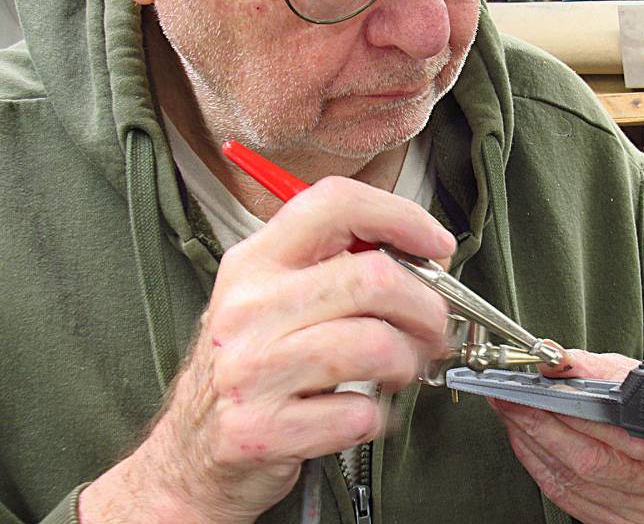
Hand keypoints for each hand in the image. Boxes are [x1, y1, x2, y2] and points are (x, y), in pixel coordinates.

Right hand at [79, 177, 455, 523]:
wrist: (190, 454)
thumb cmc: (250, 371)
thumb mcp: (273, 301)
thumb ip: (334, 269)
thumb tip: (423, 259)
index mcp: (255, 263)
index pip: (335, 204)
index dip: (401, 216)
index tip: (437, 244)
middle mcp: (248, 308)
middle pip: (373, 278)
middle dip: (426, 307)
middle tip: (433, 328)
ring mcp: (250, 370)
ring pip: (376, 345)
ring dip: (407, 363)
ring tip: (399, 371)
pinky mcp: (260, 430)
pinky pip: (358, 413)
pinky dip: (377, 418)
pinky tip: (360, 413)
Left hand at [489, 349, 643, 523]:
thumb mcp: (636, 376)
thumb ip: (595, 368)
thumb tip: (552, 360)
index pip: (622, 433)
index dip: (574, 415)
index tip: (535, 392)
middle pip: (594, 462)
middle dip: (542, 427)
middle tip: (511, 401)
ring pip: (576, 482)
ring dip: (535, 447)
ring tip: (513, 416)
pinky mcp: (623, 522)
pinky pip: (570, 499)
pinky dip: (542, 468)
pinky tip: (528, 443)